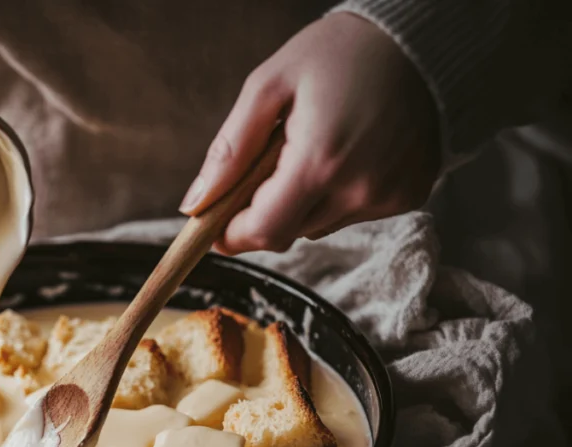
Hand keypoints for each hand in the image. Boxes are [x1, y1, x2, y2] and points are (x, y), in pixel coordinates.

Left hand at [180, 13, 439, 252]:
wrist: (426, 38)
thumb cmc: (341, 52)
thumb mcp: (270, 85)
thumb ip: (230, 149)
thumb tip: (195, 204)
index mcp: (319, 161)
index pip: (263, 230)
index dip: (231, 233)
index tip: (215, 221)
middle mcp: (358, 189)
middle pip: (287, 232)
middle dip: (263, 210)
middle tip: (265, 165)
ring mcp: (388, 196)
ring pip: (317, 225)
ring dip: (300, 201)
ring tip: (312, 148)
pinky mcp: (408, 195)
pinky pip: (352, 212)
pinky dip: (337, 193)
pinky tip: (347, 152)